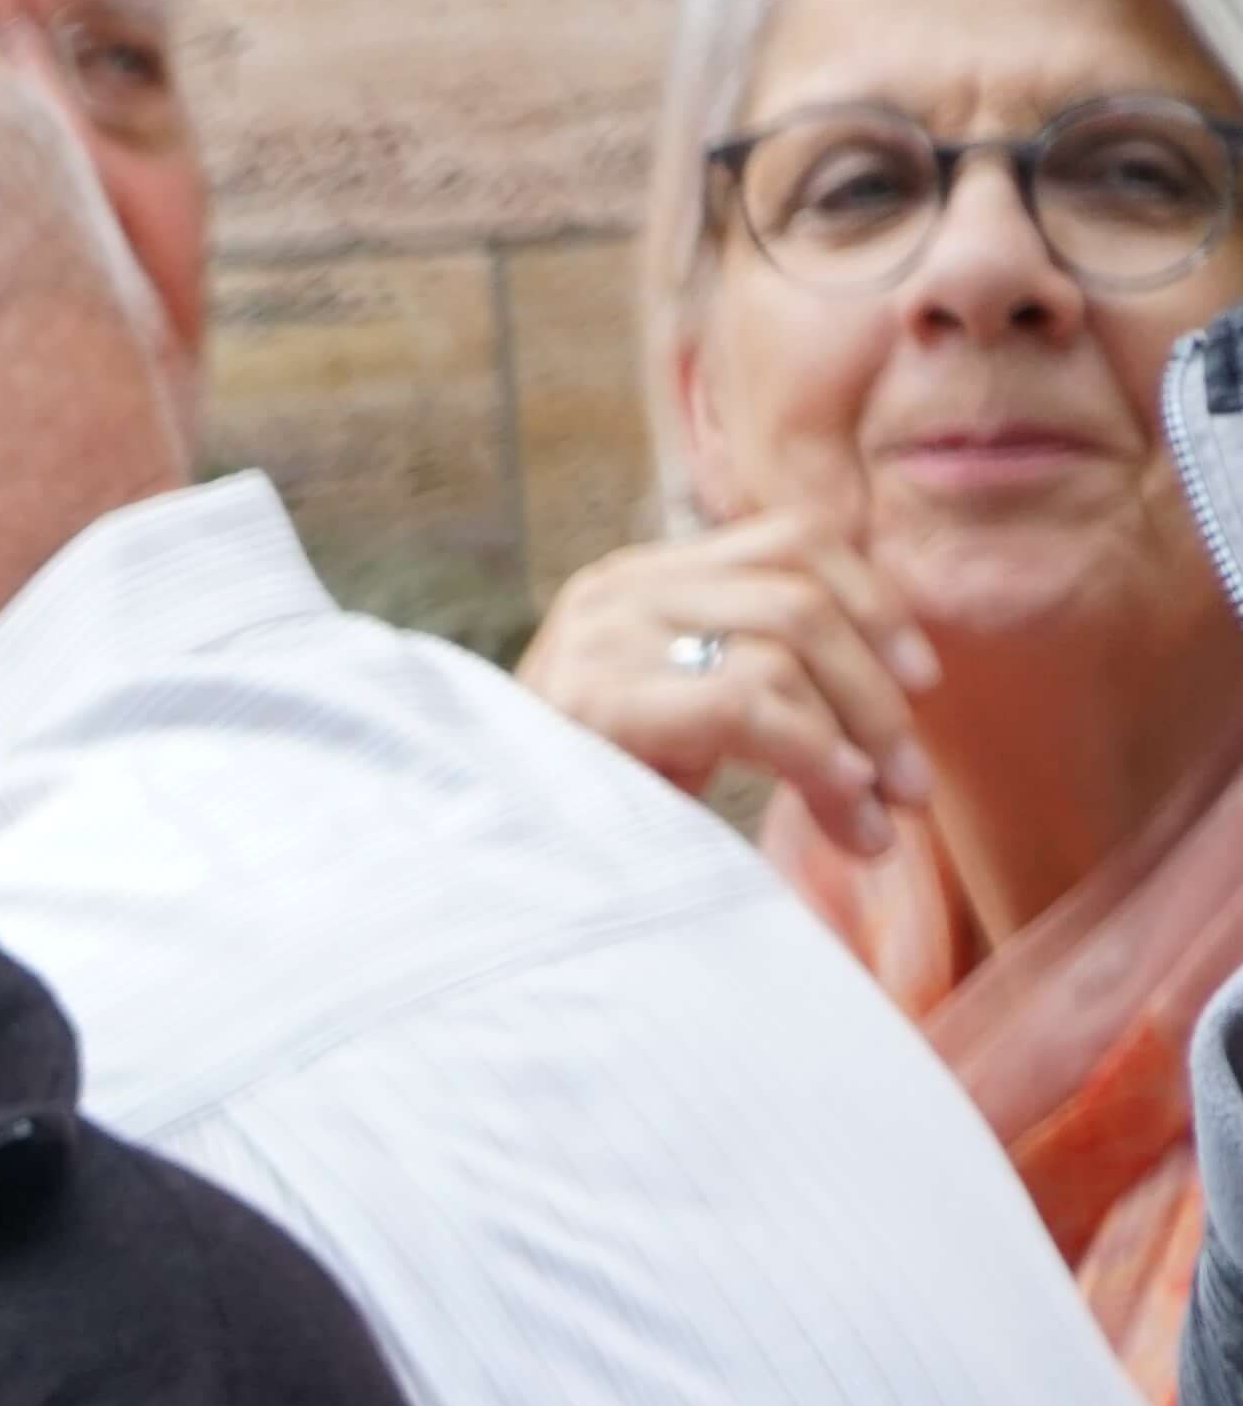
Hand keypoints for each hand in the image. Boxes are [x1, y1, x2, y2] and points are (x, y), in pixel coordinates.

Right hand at [522, 513, 939, 860]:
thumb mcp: (681, 713)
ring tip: (879, 816)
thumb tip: (898, 690)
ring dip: (858, 738)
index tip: (919, 681)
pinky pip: (745, 702)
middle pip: (804, 595)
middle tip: (913, 783)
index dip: (876, 602)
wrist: (485, 867)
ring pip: (787, 645)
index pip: (795, 538)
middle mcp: (621, 588)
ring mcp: (602, 636)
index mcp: (646, 576)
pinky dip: (814, 752)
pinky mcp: (595, 698)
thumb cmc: (594, 800)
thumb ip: (758, 670)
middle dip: (879, 694)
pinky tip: (840, 799)